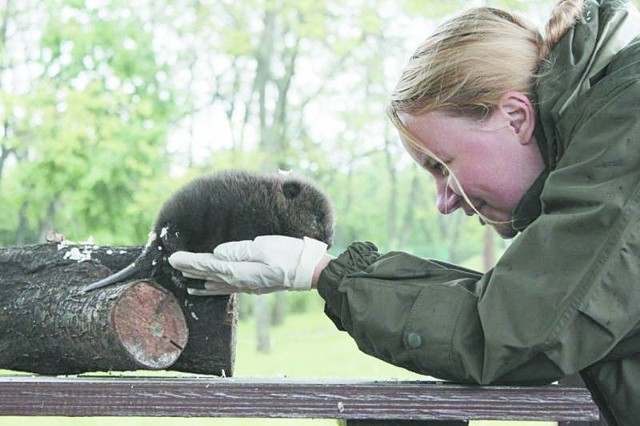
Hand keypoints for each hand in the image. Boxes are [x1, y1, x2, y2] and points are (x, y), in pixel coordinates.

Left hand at [168, 235, 327, 295]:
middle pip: (210, 274)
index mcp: (240, 270)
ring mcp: (248, 285)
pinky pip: (228, 287)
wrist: (310, 271)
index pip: (208, 265)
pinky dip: (215, 287)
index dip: (190, 261)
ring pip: (217, 283)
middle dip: (190, 269)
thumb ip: (239, 250)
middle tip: (172, 265)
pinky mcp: (255, 284)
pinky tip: (210, 288)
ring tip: (185, 280)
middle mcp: (240, 281)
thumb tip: (217, 254)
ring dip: (201, 280)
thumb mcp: (263, 247)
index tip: (172, 258)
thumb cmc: (289, 255)